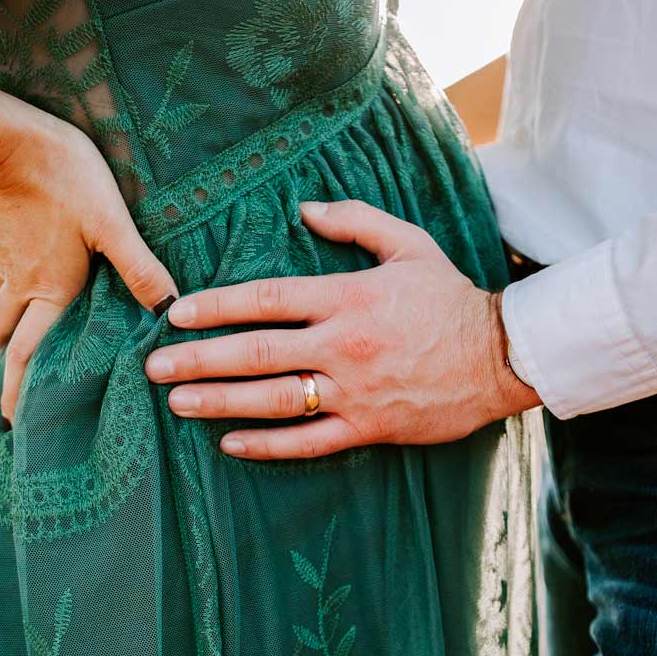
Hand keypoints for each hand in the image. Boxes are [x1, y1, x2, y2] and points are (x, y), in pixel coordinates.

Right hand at [0, 93, 176, 424]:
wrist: (2, 136)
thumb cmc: (63, 177)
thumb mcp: (110, 222)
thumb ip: (140, 267)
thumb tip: (170, 309)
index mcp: (50, 290)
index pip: (29, 354)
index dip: (21, 390)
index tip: (16, 422)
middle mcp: (22, 284)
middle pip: (6, 342)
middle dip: (7, 377)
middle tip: (9, 407)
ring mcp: (5, 261)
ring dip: (3, 340)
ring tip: (9, 357)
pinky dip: (4, 303)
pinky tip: (17, 295)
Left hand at [144, 199, 539, 459]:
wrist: (501, 355)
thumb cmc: (450, 299)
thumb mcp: (408, 245)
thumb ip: (355, 222)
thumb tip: (303, 209)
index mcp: (347, 296)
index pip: (266, 299)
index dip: (216, 306)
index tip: (175, 314)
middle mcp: (343, 344)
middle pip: (256, 352)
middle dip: (198, 359)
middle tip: (154, 368)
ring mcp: (354, 389)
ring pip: (274, 399)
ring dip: (220, 402)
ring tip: (178, 404)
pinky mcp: (369, 426)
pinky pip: (310, 441)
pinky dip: (268, 446)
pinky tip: (231, 444)